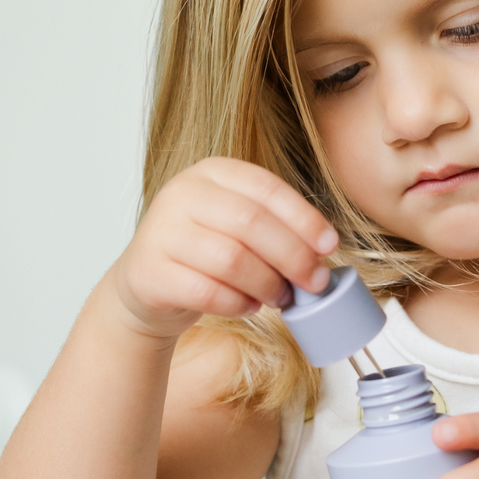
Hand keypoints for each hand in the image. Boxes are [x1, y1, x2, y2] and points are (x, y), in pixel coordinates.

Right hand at [109, 157, 338, 339]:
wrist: (148, 285)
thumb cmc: (206, 254)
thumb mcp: (238, 225)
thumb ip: (276, 227)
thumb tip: (324, 250)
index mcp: (212, 173)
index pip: (266, 188)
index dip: (304, 218)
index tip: (330, 246)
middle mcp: (182, 194)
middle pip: (251, 222)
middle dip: (293, 256)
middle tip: (314, 282)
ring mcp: (161, 232)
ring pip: (231, 259)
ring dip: (268, 284)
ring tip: (281, 297)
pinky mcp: (151, 273)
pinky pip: (208, 292)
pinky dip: (239, 303)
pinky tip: (250, 306)